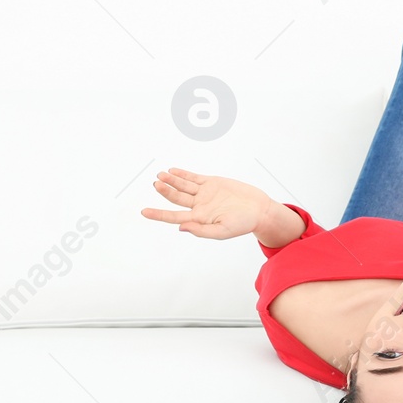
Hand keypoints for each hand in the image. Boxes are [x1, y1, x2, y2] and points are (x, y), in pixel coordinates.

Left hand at [140, 167, 273, 239]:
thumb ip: (201, 230)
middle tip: (156, 184)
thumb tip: (180, 227)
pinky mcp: (212, 183)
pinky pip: (194, 178)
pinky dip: (183, 175)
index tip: (144, 212)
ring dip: (171, 181)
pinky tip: (173, 171)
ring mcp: (204, 194)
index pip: (173, 216)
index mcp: (199, 219)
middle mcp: (199, 206)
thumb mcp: (222, 231)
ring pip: (183, 186)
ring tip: (160, 175)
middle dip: (165, 191)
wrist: (258, 209)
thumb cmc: (243, 223)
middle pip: (176, 198)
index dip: (158, 214)